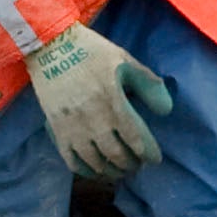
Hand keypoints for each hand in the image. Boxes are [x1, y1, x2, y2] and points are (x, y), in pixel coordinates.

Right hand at [26, 20, 177, 180]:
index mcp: (114, 101)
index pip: (137, 139)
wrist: (50, 46)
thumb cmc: (92, 53)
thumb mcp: (126, 61)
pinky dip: (86, 171)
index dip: (149, 154)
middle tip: (137, 165)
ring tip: (120, 170)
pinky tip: (96, 170)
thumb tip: (166, 112)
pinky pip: (72, 160)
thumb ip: (148, 86)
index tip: (154, 159)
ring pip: (96, 161)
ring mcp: (73, 127)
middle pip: (117, 155)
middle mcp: (94, 119)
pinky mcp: (56, 130)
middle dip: (131, 165)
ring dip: (112, 170)